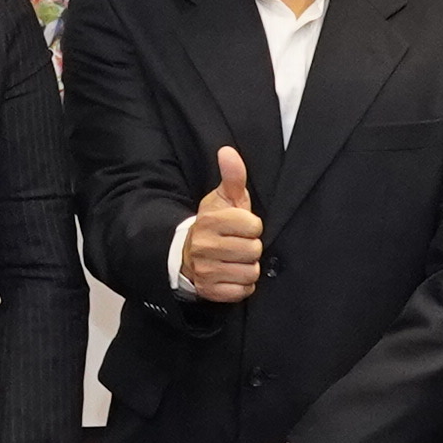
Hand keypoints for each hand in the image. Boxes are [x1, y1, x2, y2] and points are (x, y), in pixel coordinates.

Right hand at [180, 144, 264, 304]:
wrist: (188, 254)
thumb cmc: (214, 225)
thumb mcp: (223, 199)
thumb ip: (232, 176)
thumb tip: (228, 151)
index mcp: (211, 221)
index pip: (254, 226)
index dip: (252, 227)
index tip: (241, 227)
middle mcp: (205, 246)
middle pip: (253, 250)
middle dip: (251, 248)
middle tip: (238, 245)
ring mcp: (206, 270)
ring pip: (250, 272)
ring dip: (247, 267)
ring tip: (235, 260)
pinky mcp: (209, 290)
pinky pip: (242, 291)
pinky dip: (241, 285)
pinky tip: (231, 275)